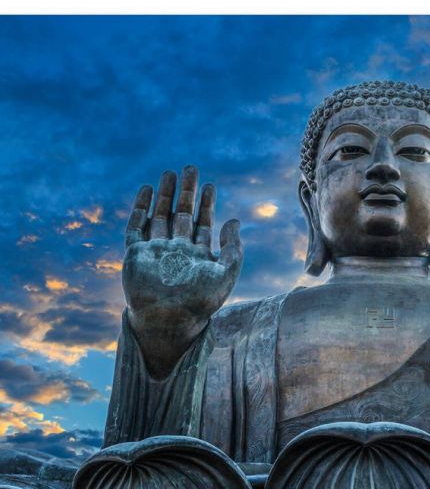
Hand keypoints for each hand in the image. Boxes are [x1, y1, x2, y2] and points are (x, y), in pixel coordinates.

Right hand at [122, 166, 242, 376]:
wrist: (169, 320)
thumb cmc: (200, 302)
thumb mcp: (226, 274)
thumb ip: (233, 248)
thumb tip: (235, 220)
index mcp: (198, 256)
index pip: (203, 224)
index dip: (207, 204)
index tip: (210, 185)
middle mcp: (177, 251)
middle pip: (181, 215)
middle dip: (186, 192)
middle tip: (190, 168)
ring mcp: (156, 251)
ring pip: (159, 216)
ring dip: (164, 195)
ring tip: (169, 173)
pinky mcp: (136, 254)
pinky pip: (136, 227)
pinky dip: (141, 208)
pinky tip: (147, 190)